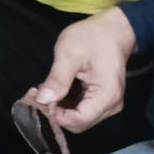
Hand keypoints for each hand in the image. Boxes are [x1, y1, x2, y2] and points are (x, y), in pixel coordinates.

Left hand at [25, 8, 135, 132]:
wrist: (114, 30)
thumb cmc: (93, 38)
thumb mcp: (69, 54)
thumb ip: (57, 79)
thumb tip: (42, 100)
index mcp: (106, 96)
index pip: (78, 120)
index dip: (56, 115)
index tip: (39, 98)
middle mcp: (111, 107)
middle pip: (79, 123)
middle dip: (56, 113)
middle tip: (38, 94)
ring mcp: (109, 106)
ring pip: (80, 119)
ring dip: (60, 109)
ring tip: (45, 91)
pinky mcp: (104, 102)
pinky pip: (83, 111)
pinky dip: (67, 105)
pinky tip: (56, 92)